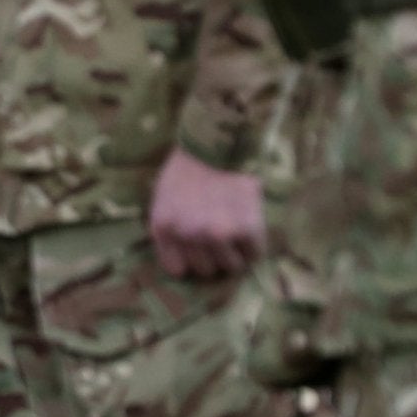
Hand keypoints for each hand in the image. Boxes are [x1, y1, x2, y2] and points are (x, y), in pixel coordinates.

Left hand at [148, 146, 264, 280]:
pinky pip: (254, 254)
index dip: (188, 262)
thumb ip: (169, 232)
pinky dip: (253, 245)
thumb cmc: (185, 171)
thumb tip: (181, 264)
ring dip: (234, 253)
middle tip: (218, 238)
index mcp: (164, 228)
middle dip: (211, 256)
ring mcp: (220, 234)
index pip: (177, 270)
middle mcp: (190, 235)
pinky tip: (248, 228)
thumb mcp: (162, 200)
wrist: (218, 146)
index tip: (195, 253)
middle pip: (206, 270)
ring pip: (232, 266)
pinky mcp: (249, 229)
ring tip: (234, 232)